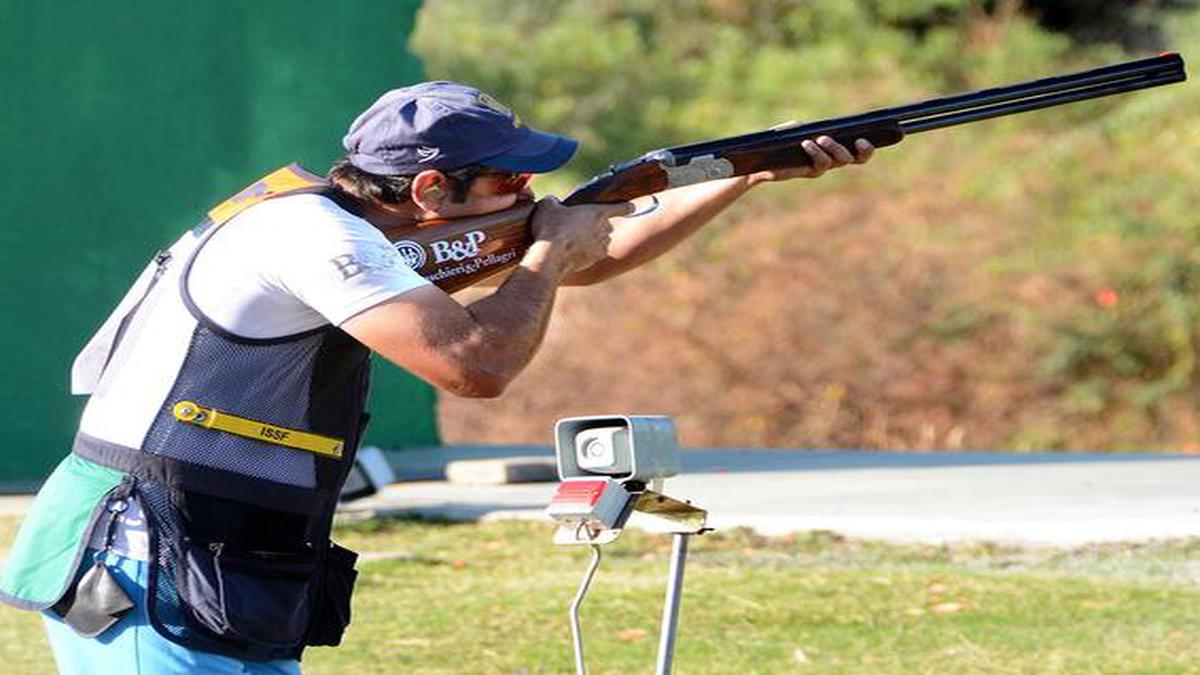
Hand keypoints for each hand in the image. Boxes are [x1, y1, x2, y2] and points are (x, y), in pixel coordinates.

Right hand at [526, 197, 634, 277]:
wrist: (550, 255)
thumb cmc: (551, 227)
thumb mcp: (548, 206)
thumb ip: (554, 201)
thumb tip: (553, 202)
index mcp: (597, 212)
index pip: (621, 208)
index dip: (627, 207)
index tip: (632, 207)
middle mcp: (604, 229)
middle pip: (607, 225)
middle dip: (597, 225)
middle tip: (580, 225)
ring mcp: (601, 246)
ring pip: (602, 240)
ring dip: (593, 239)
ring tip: (575, 239)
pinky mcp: (594, 260)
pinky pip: (594, 254)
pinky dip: (587, 252)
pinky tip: (573, 251)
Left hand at [749, 135, 873, 183]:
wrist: (762, 158)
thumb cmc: (782, 140)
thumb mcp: (799, 129)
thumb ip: (812, 129)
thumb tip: (822, 130)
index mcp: (834, 149)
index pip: (858, 153)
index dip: (867, 149)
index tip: (865, 139)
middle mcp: (830, 160)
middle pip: (853, 159)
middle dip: (856, 150)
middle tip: (856, 141)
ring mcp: (819, 168)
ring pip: (834, 162)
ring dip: (832, 148)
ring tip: (820, 138)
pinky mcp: (806, 172)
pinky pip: (817, 165)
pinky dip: (814, 152)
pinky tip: (807, 143)